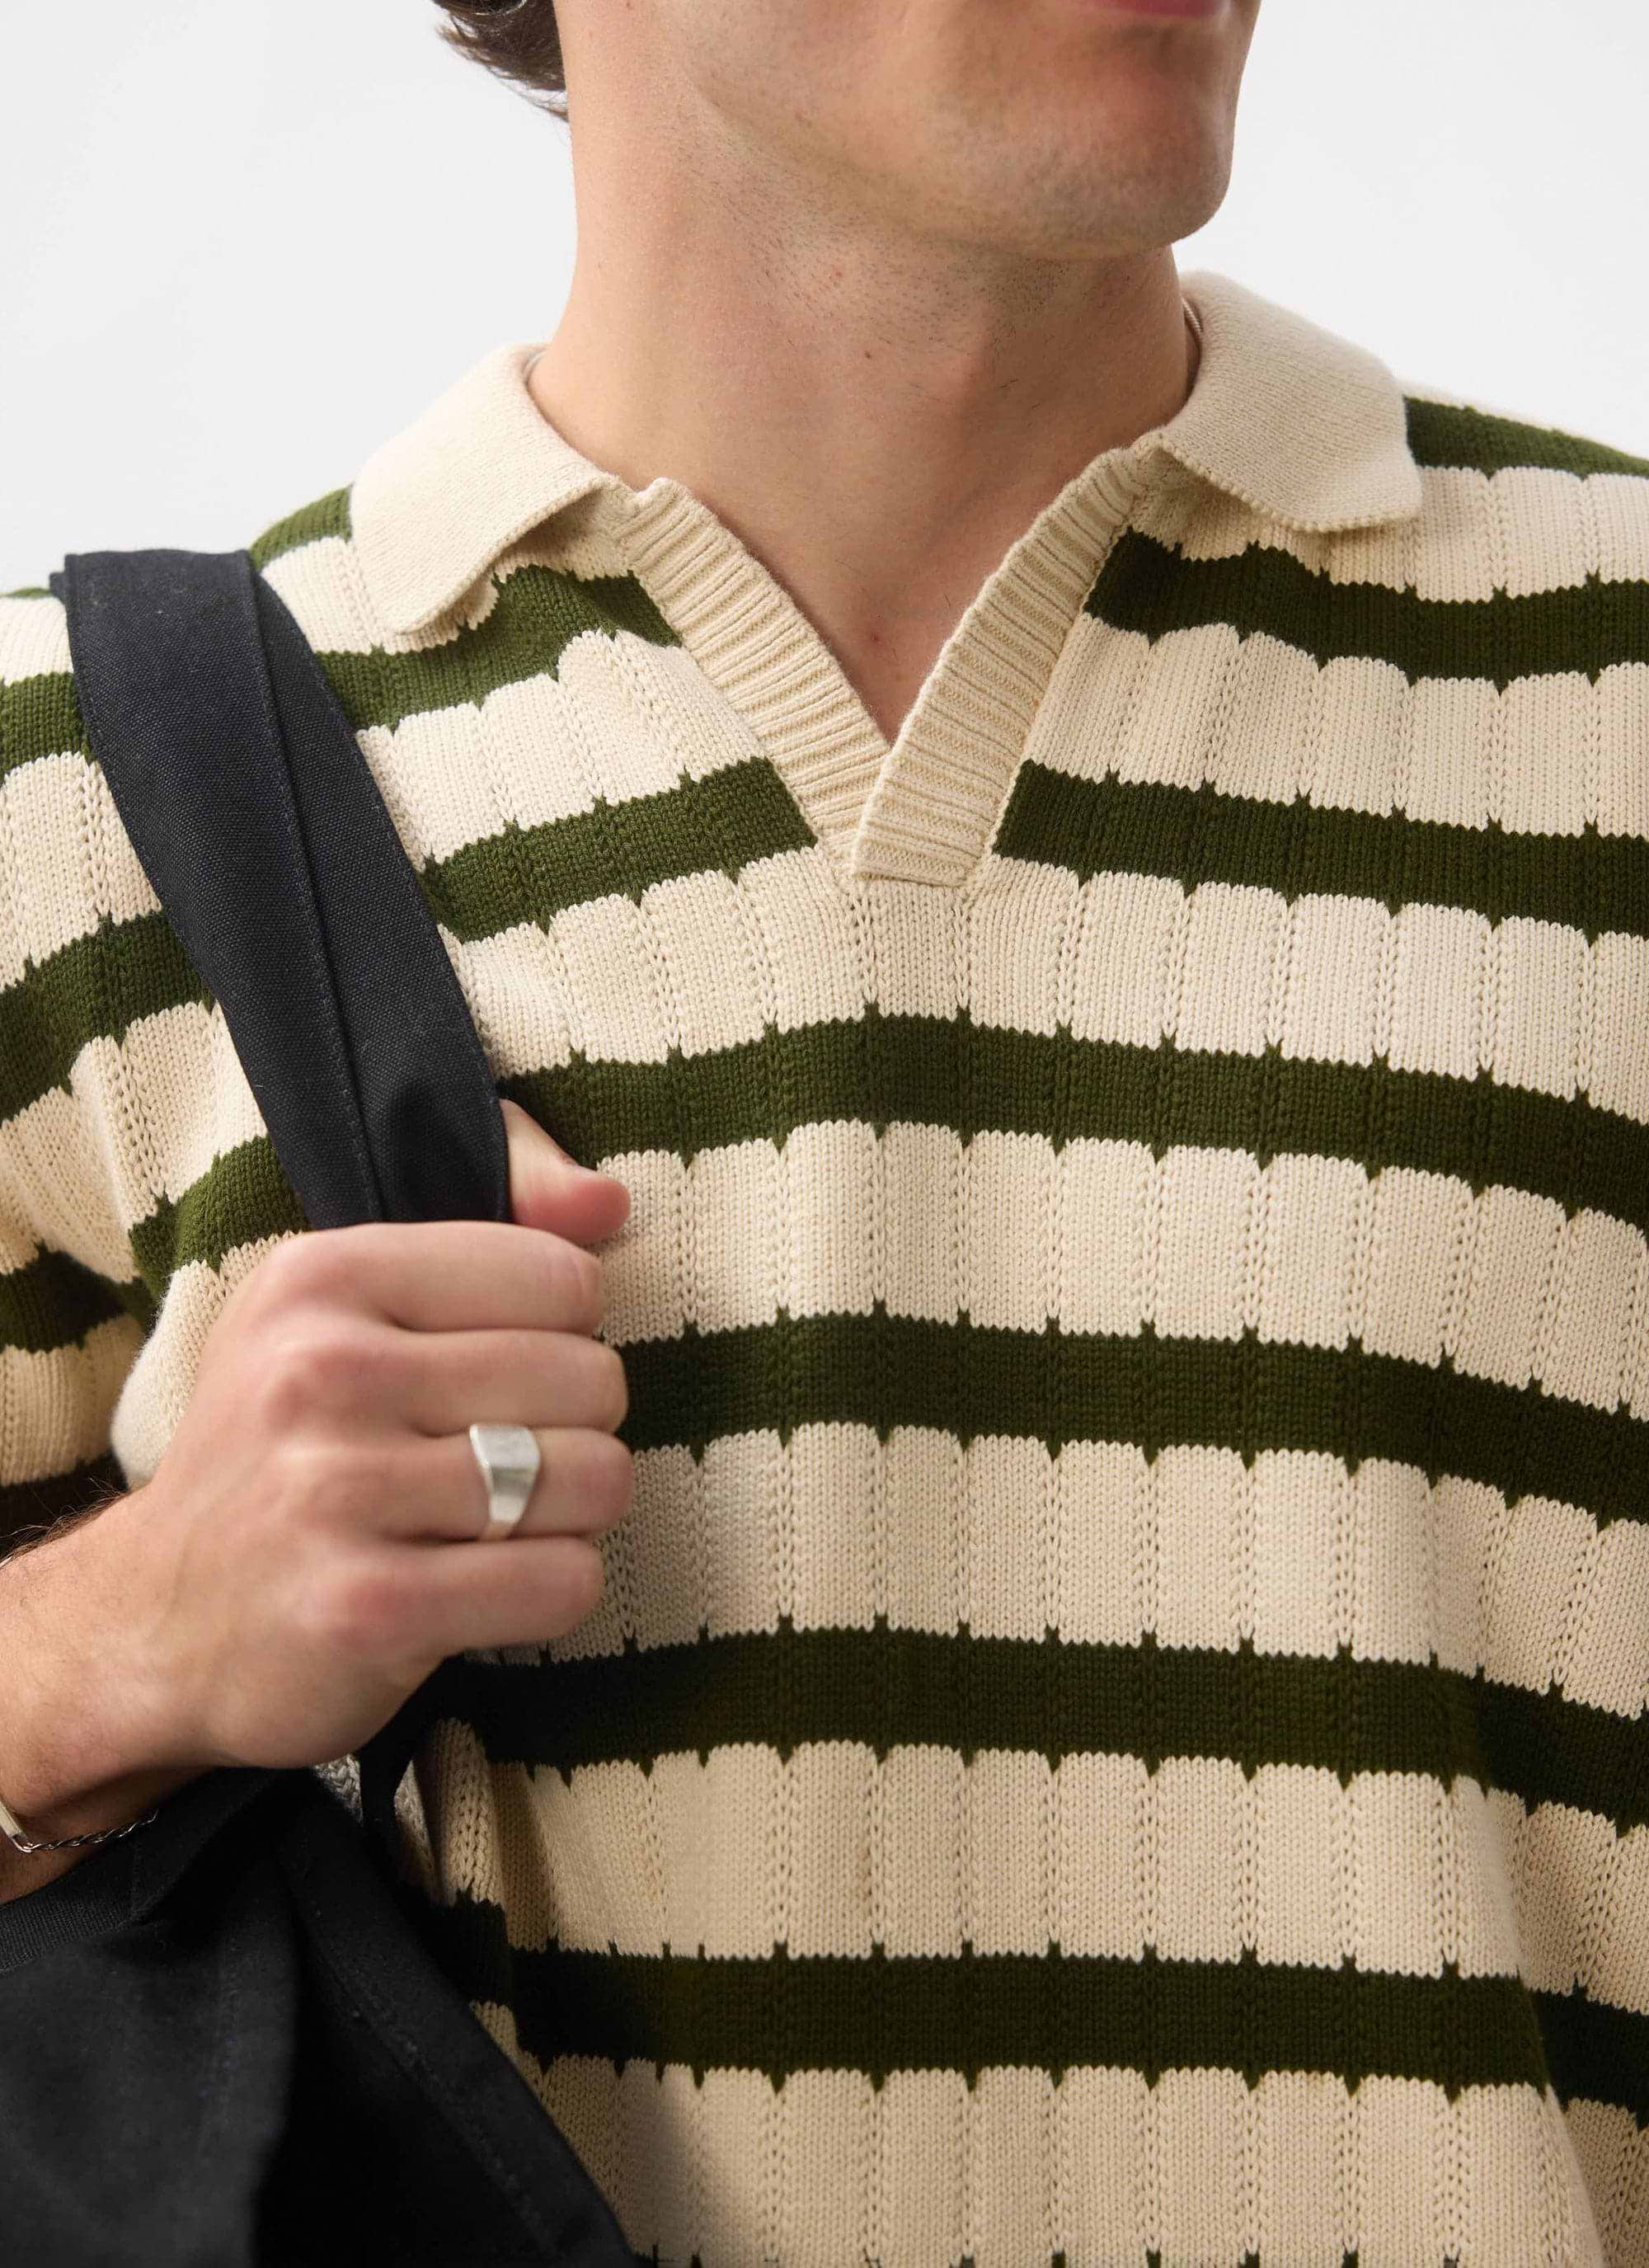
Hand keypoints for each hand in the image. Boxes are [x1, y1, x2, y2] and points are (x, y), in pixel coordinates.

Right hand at [90, 1100, 631, 1778]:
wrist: (154, 1621)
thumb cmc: (284, 1448)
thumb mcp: (342, 1308)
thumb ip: (492, 1234)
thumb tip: (611, 1204)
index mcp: (322, 1278)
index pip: (563, 1279)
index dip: (565, 1337)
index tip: (499, 1378)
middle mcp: (323, 1371)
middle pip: (591, 1380)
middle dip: (578, 1430)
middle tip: (506, 1462)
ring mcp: (338, 1492)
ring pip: (594, 1480)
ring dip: (572, 1515)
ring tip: (500, 1524)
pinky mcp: (368, 1608)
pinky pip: (563, 1582)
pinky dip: (555, 1591)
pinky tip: (490, 1588)